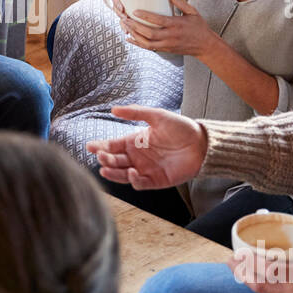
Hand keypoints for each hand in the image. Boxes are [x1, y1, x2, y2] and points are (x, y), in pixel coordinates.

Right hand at [85, 104, 207, 189]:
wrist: (202, 144)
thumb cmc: (181, 128)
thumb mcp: (157, 116)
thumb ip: (135, 113)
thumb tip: (113, 109)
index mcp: (134, 142)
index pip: (112, 145)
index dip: (100, 146)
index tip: (90, 146)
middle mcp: (137, 157)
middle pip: (115, 161)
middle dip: (105, 160)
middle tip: (100, 157)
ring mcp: (145, 169)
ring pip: (123, 174)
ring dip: (114, 173)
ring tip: (106, 169)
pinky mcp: (156, 181)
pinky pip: (140, 183)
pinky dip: (134, 180)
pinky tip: (132, 172)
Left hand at [122, 0, 217, 56]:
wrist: (205, 46)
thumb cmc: (199, 27)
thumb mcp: (192, 12)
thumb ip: (181, 3)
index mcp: (177, 25)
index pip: (159, 21)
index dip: (146, 16)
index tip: (135, 11)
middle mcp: (171, 36)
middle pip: (149, 34)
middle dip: (135, 27)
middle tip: (125, 18)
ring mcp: (167, 45)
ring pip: (147, 43)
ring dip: (134, 35)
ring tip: (125, 26)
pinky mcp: (165, 50)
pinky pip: (149, 48)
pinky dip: (138, 43)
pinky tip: (129, 38)